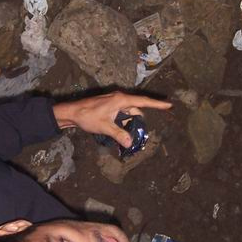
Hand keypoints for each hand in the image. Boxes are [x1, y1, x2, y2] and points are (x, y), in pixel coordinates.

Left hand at [53, 91, 171, 147]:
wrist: (72, 112)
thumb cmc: (88, 116)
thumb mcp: (105, 127)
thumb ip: (119, 134)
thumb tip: (130, 143)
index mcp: (121, 99)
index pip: (143, 102)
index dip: (157, 104)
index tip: (169, 105)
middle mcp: (119, 98)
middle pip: (136, 109)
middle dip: (140, 121)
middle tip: (141, 134)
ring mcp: (114, 101)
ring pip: (129, 112)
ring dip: (130, 123)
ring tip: (128, 136)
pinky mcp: (109, 105)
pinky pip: (122, 113)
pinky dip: (124, 121)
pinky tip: (121, 131)